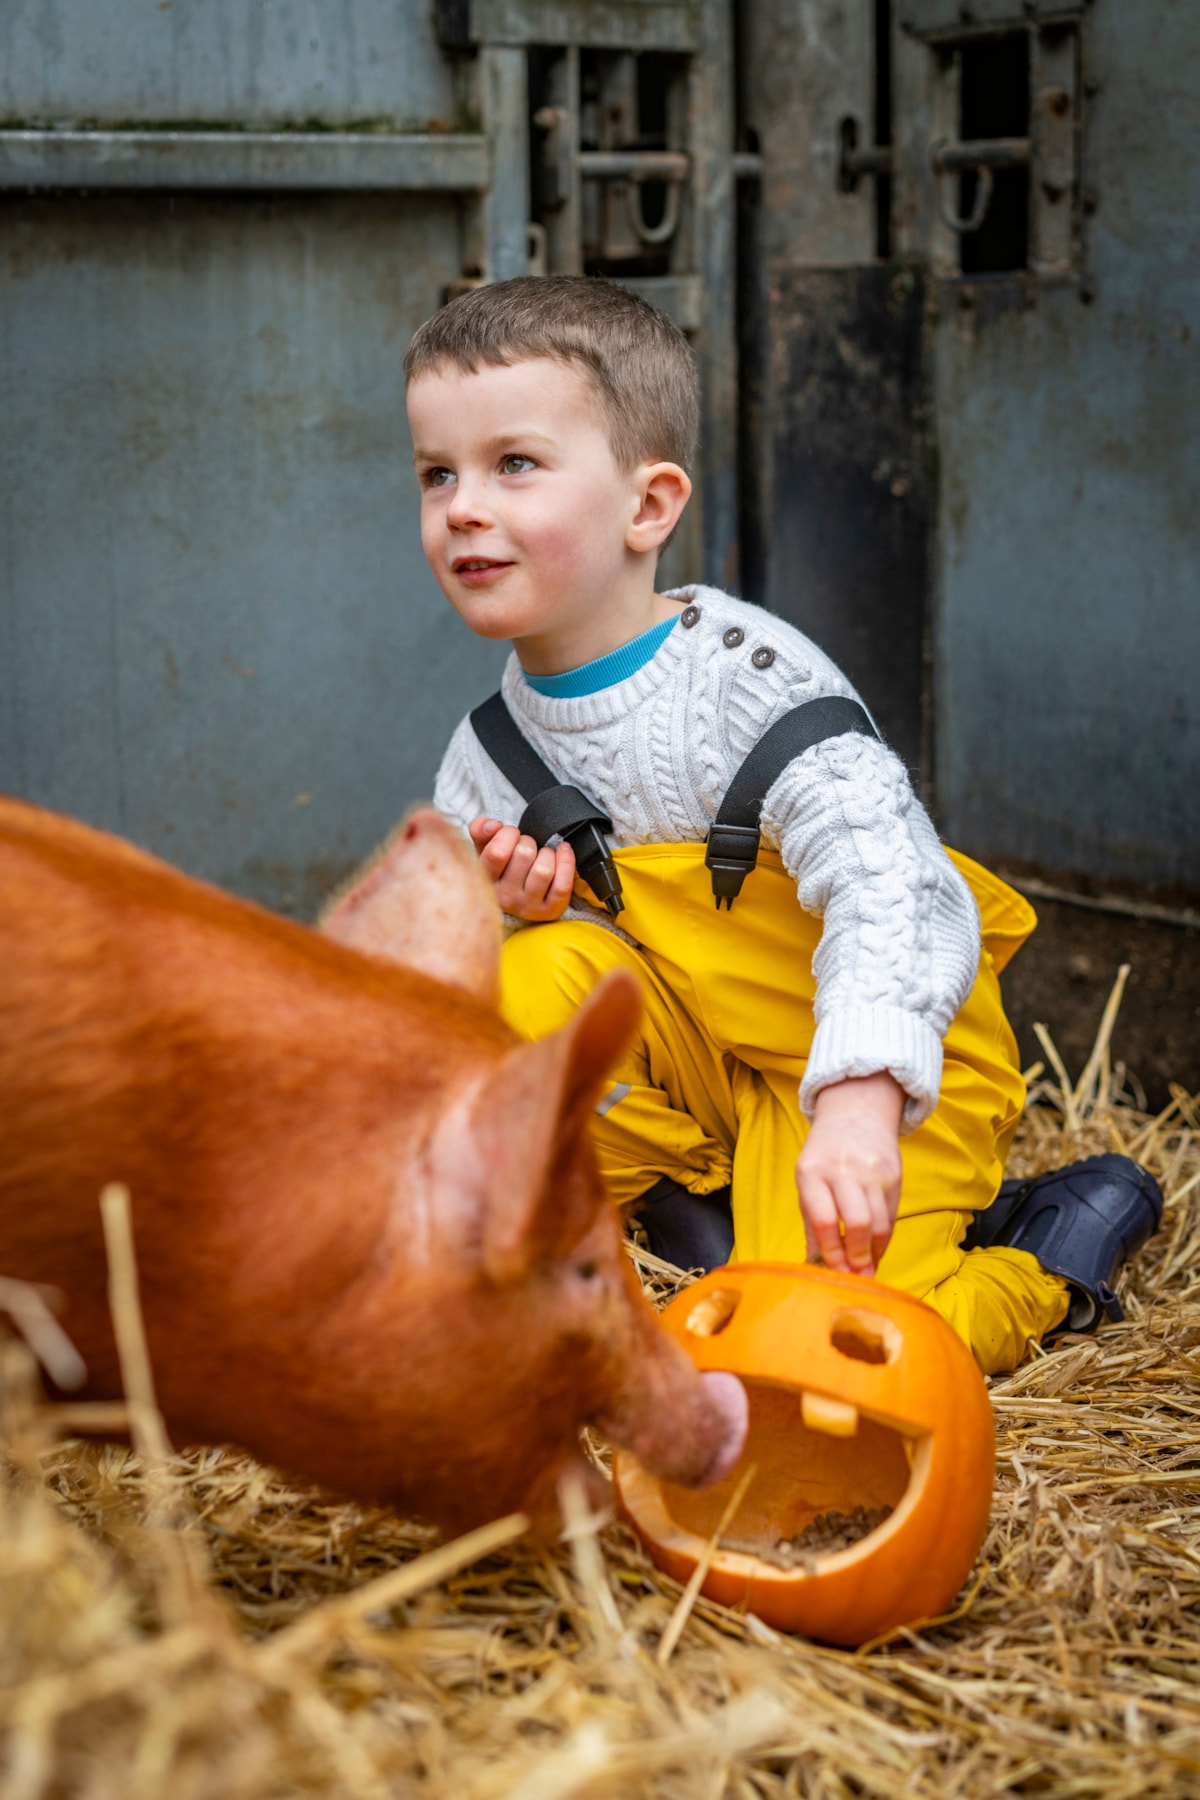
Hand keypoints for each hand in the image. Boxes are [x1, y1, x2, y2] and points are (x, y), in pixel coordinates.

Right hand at [468, 817, 575, 921]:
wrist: (517, 894)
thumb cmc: (502, 866)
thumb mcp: (485, 847)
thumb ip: (480, 829)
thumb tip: (495, 826)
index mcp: (485, 880)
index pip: (497, 853)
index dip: (508, 834)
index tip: (511, 834)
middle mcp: (504, 897)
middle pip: (524, 855)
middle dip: (528, 842)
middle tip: (525, 847)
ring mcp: (527, 906)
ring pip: (544, 871)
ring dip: (547, 854)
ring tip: (542, 855)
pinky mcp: (549, 910)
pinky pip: (562, 884)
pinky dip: (566, 862)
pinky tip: (562, 853)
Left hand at [796, 1072, 904, 1275]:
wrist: (856, 1114)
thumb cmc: (824, 1155)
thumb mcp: (807, 1181)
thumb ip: (811, 1224)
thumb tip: (814, 1267)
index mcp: (812, 1171)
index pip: (824, 1219)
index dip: (832, 1252)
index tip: (835, 1274)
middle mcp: (843, 1170)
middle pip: (858, 1222)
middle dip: (858, 1256)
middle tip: (856, 1277)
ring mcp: (872, 1172)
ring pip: (879, 1223)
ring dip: (874, 1253)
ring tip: (867, 1270)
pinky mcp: (894, 1175)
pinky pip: (891, 1216)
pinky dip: (883, 1239)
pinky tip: (875, 1251)